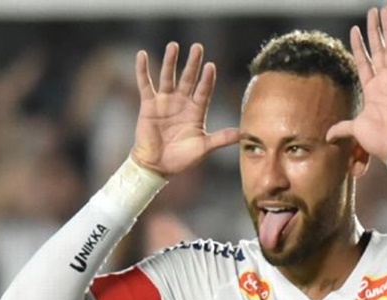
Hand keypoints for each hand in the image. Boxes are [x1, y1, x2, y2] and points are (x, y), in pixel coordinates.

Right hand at [130, 43, 239, 176]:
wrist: (157, 167)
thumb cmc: (181, 159)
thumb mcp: (203, 147)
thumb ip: (222, 138)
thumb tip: (244, 134)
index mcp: (196, 112)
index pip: (204, 91)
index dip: (207, 79)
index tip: (211, 66)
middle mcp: (182, 103)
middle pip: (188, 78)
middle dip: (193, 63)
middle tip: (197, 47)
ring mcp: (165, 102)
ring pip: (168, 77)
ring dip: (170, 61)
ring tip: (173, 45)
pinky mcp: (148, 105)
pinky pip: (145, 84)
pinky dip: (142, 70)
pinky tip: (141, 55)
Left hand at [326, 6, 386, 161]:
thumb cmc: (378, 140)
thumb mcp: (354, 130)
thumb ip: (342, 128)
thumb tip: (327, 136)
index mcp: (371, 89)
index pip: (363, 61)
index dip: (358, 46)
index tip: (354, 29)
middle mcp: (384, 81)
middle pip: (378, 48)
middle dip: (374, 30)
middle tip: (373, 11)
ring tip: (385, 11)